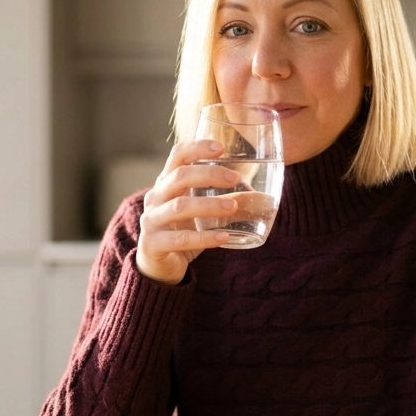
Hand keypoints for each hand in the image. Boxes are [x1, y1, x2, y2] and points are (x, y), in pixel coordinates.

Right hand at [136, 140, 240, 284]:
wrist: (158, 267)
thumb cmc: (182, 232)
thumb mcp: (201, 213)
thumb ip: (225, 202)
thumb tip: (264, 199)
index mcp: (166, 184)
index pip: (177, 156)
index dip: (197, 148)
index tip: (221, 147)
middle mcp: (155, 198)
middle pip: (179, 176)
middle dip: (209, 174)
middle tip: (235, 178)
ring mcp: (151, 221)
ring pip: (180, 207)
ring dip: (209, 205)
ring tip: (233, 207)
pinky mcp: (153, 244)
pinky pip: (180, 239)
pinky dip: (204, 238)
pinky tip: (223, 238)